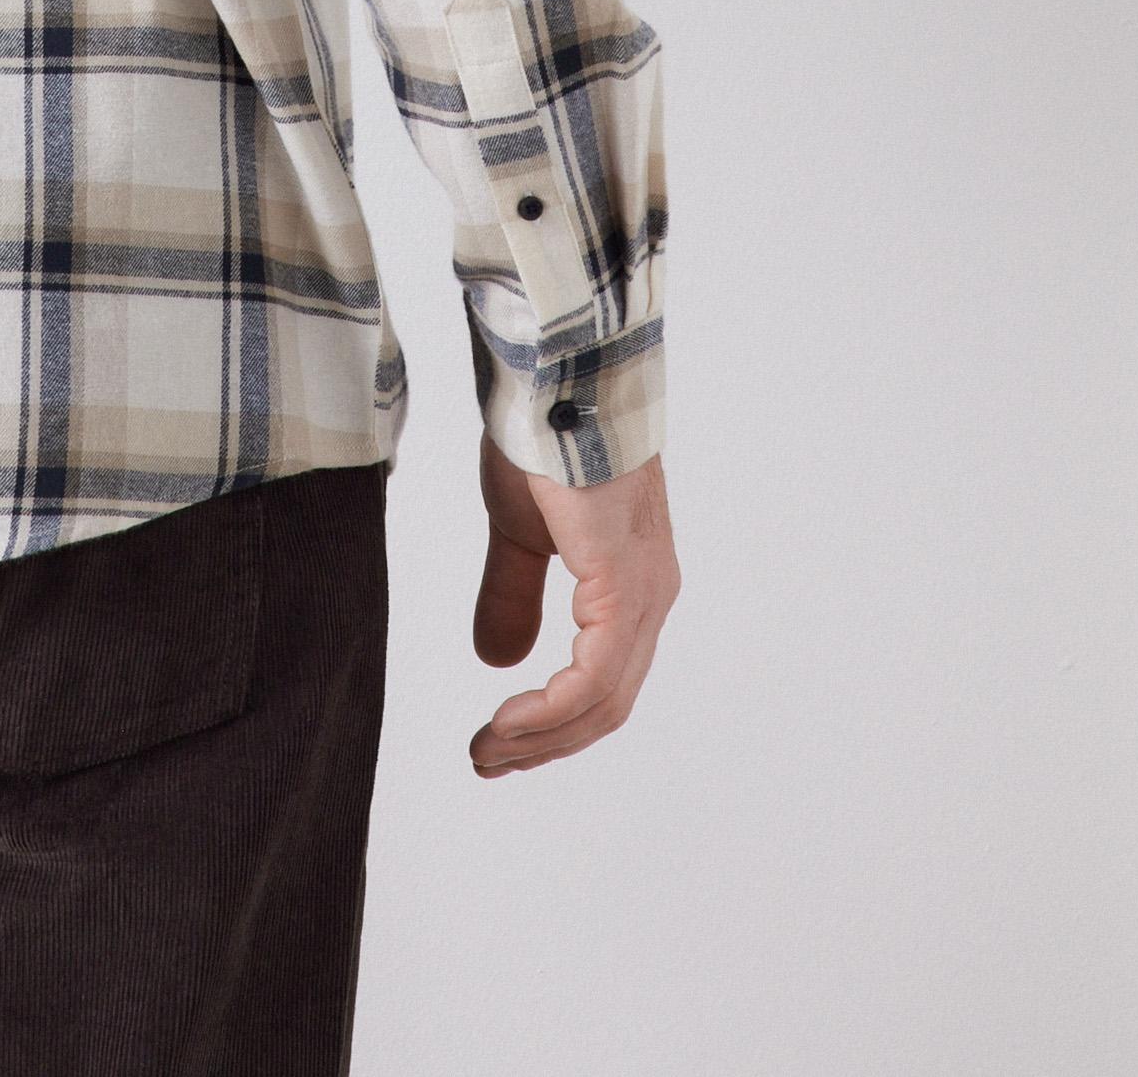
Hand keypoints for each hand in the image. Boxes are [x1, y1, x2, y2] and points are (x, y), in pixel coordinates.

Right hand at [469, 434, 677, 774]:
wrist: (554, 376)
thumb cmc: (541, 436)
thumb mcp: (518, 529)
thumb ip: (513, 592)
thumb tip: (499, 661)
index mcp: (631, 582)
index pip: (603, 679)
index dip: (552, 721)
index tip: (497, 742)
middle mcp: (652, 595)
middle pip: (607, 703)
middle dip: (544, 742)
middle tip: (486, 761)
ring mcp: (644, 593)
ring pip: (603, 700)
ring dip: (542, 736)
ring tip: (487, 750)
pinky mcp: (623, 586)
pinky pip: (594, 676)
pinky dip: (550, 710)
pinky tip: (507, 720)